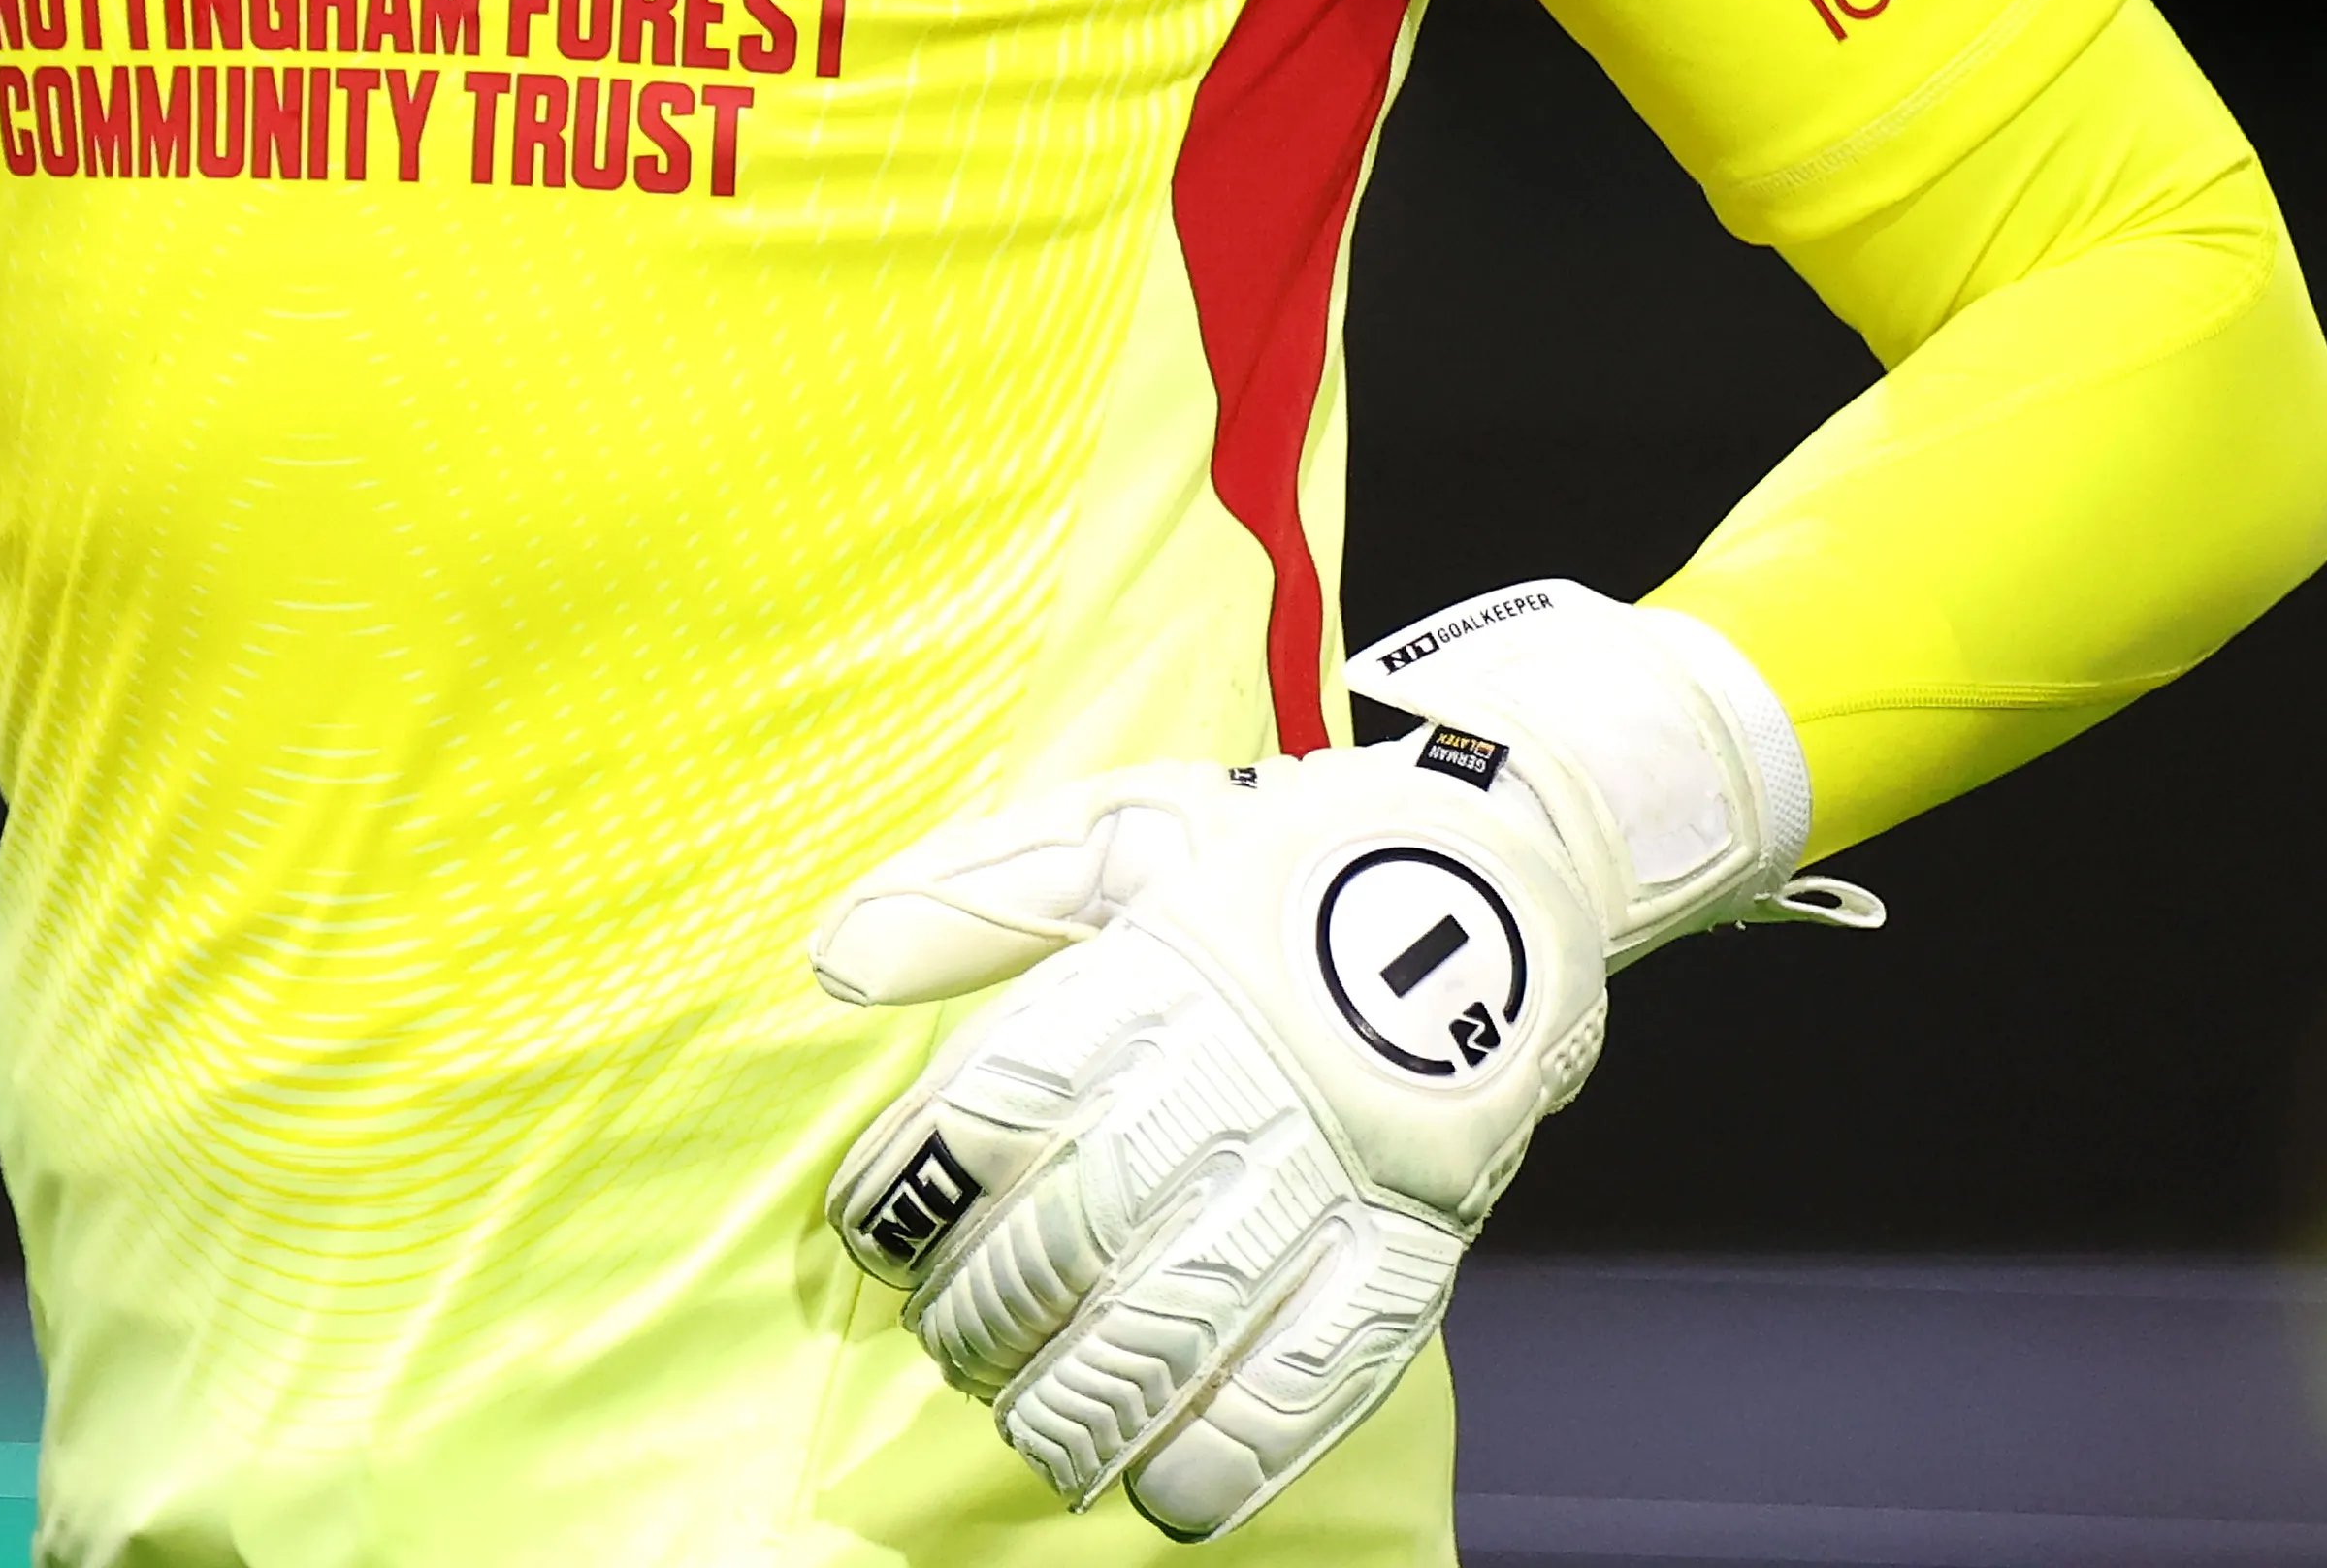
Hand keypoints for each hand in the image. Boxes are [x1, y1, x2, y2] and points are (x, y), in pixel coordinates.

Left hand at [808, 583, 1845, 1539]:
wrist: (1493, 869)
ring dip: (1084, 1397)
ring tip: (1029, 1426)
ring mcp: (1334, 1165)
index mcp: (1151, 973)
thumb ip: (971, 898)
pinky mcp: (1413, 1233)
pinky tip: (1167, 1492)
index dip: (916, 1192)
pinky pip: (1327, 1364)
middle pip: (1078, 1228)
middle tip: (948, 1341)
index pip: (1001, 1105)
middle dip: (986, 1313)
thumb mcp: (1113, 834)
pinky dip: (1240, 1448)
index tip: (870, 1238)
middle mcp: (1236, 1076)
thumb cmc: (1271, 855)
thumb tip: (833, 959)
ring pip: (1184, 1314)